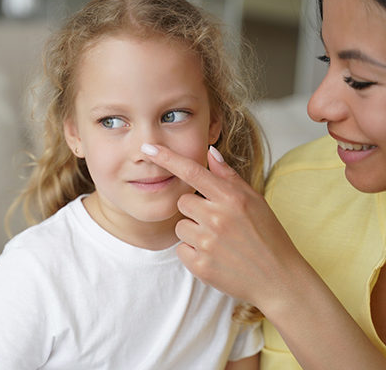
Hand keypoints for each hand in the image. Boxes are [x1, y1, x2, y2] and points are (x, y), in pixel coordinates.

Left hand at [142, 144, 304, 310]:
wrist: (279, 280)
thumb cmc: (268, 236)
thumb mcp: (256, 201)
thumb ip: (229, 176)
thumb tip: (210, 152)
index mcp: (232, 198)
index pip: (192, 171)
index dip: (167, 158)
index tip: (148, 148)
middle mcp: (217, 218)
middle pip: (182, 202)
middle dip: (194, 210)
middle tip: (217, 223)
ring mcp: (208, 243)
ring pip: (180, 227)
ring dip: (193, 233)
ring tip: (219, 242)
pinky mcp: (200, 266)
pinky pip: (181, 250)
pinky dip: (193, 253)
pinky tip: (215, 257)